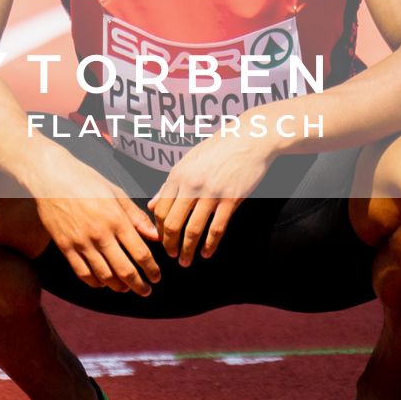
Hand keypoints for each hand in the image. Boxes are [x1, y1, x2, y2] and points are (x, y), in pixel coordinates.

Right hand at [27, 146, 161, 297]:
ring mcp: (81, 242)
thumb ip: (136, 216)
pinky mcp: (65, 247)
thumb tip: (155, 236)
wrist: (51, 177)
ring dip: (118, 286)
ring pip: (104, 275)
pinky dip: (95, 282)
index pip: (139, 252)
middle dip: (138, 285)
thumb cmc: (87, 180)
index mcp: (115, 219)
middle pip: (124, 270)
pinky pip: (82, 272)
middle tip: (146, 291)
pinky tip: (103, 283)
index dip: (151, 269)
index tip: (156, 277)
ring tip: (126, 288)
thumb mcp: (116, 192)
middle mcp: (99, 234)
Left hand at [148, 128, 275, 267]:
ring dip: (187, 250)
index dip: (159, 229)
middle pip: (172, 223)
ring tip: (186, 261)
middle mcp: (191, 185)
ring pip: (193, 230)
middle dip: (169, 244)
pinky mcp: (231, 200)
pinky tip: (207, 253)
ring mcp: (211, 193)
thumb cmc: (218, 148)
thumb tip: (151, 204)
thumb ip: (169, 184)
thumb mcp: (189, 161)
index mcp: (178, 175)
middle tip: (171, 256)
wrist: (249, 138)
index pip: (160, 209)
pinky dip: (210, 245)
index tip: (162, 239)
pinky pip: (216, 229)